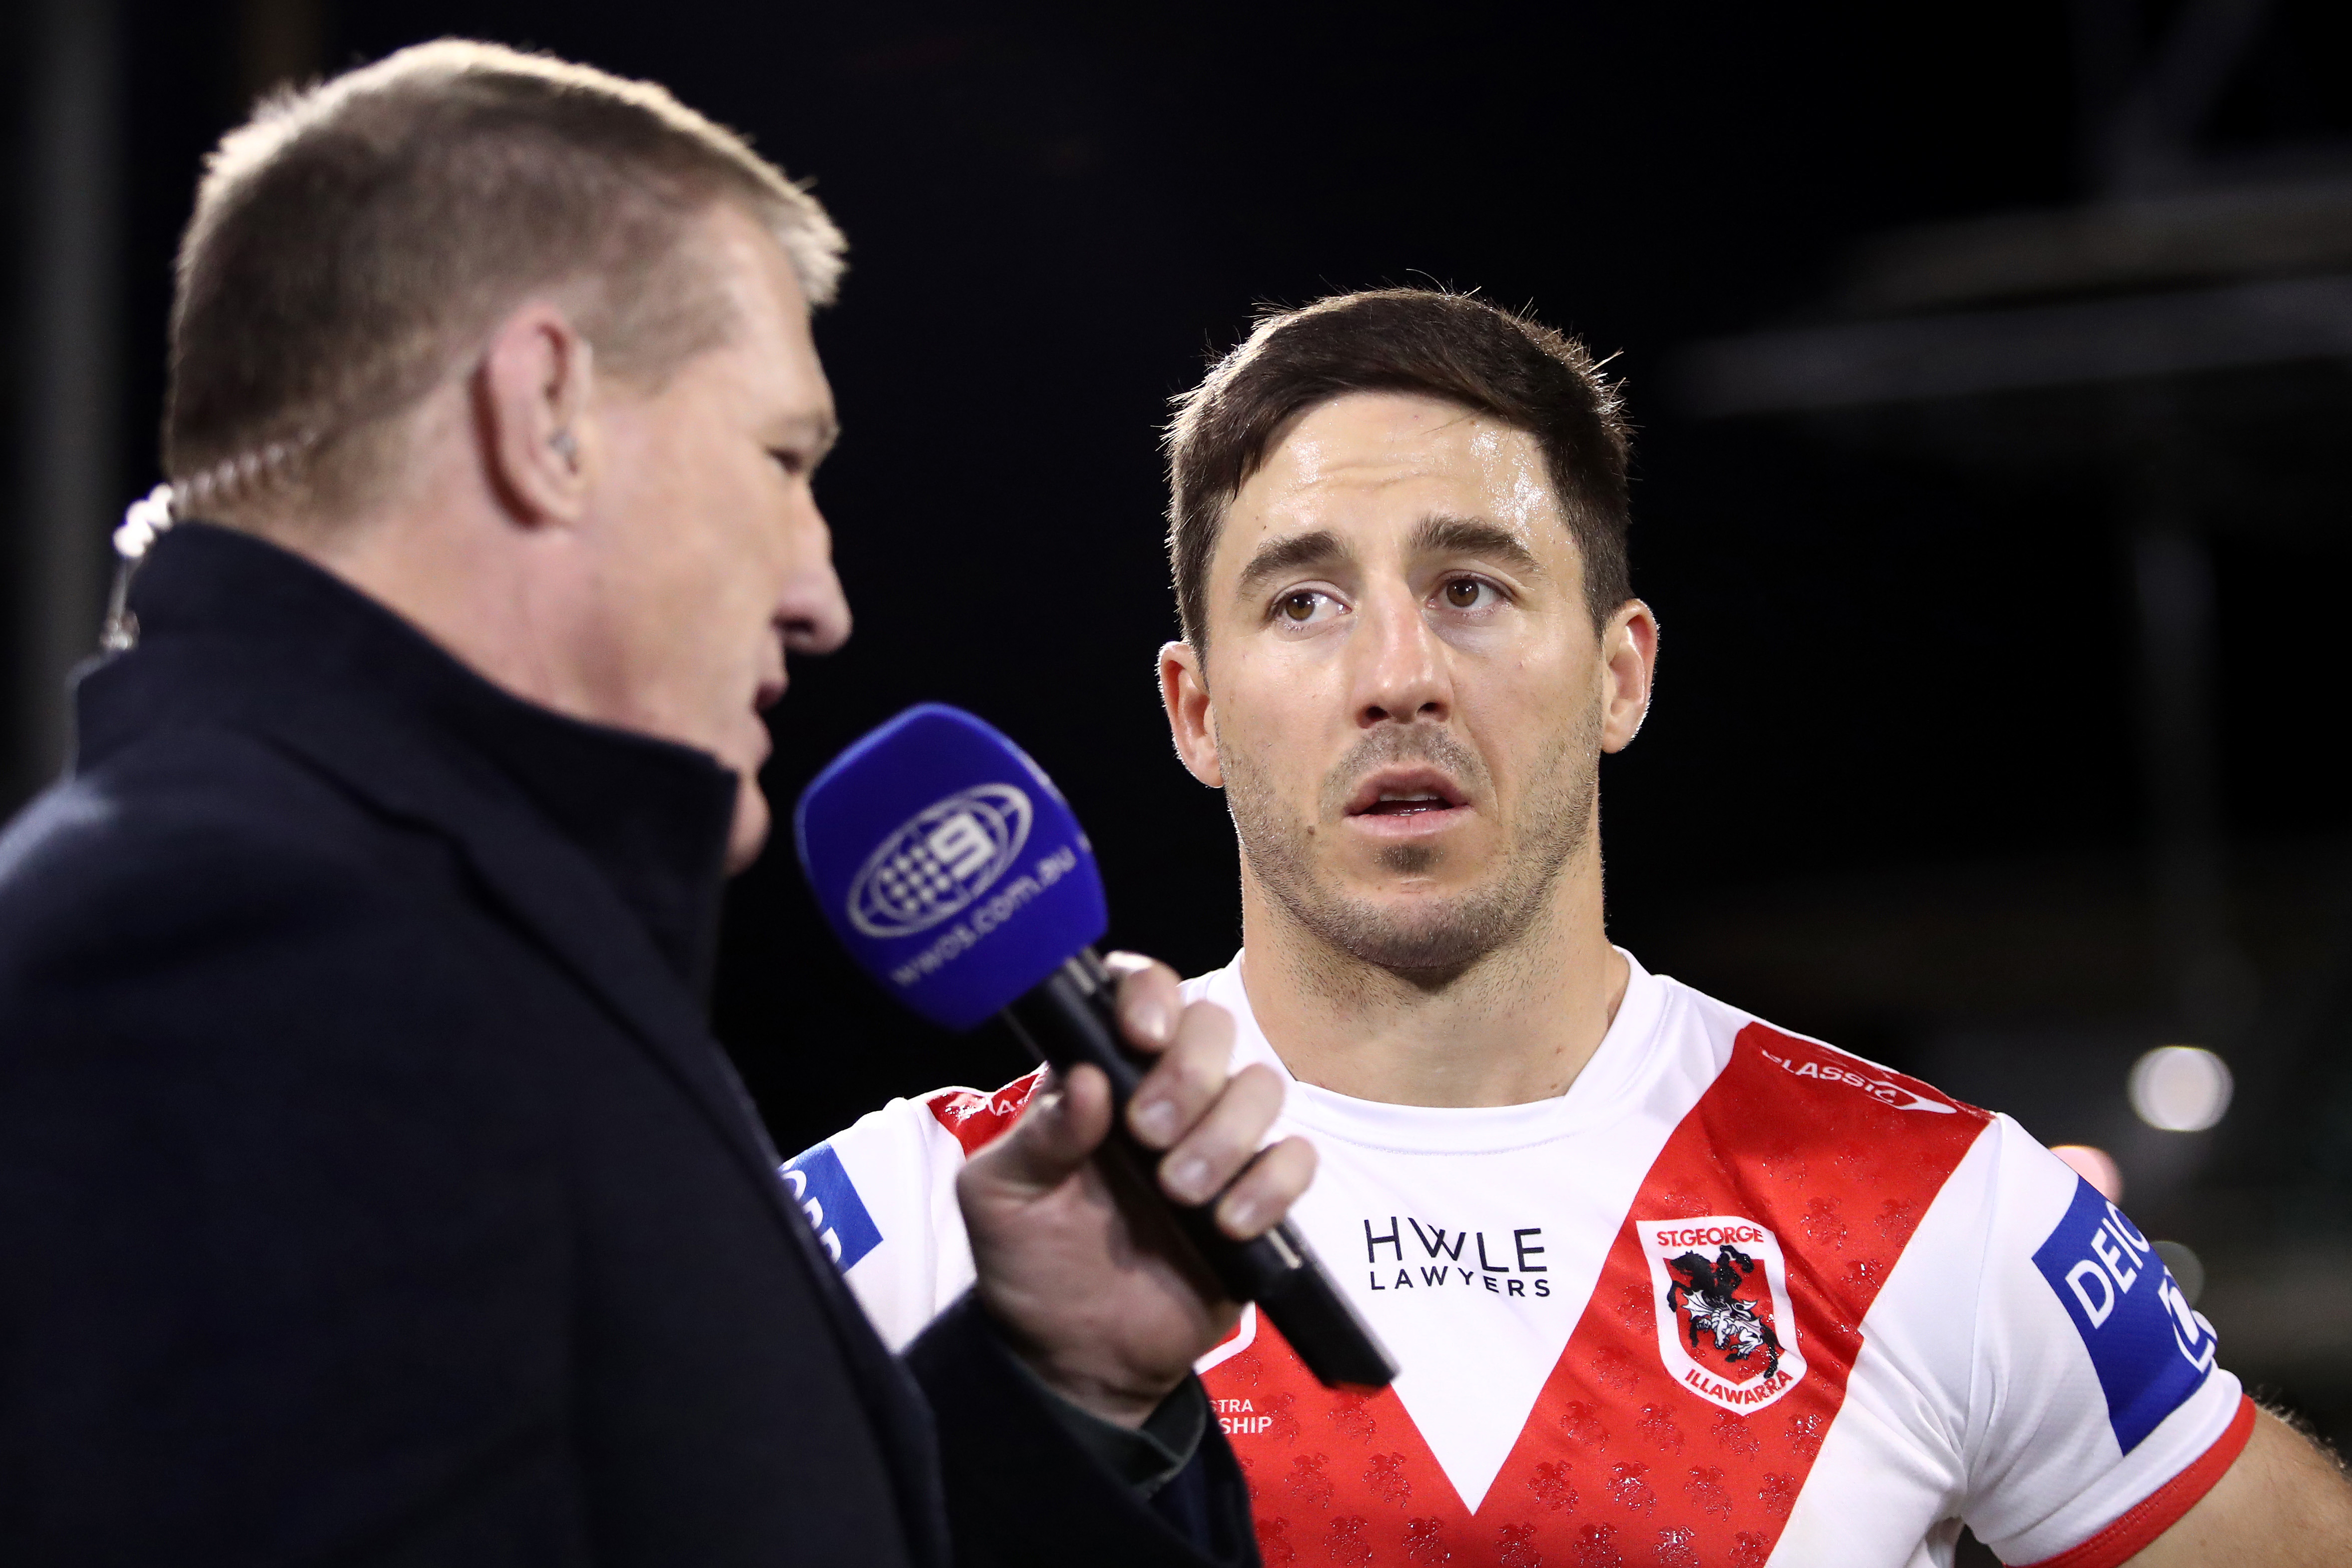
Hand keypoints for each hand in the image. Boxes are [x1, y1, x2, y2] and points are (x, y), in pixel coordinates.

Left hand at [956, 952, 1317, 1428]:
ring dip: (1224, 1134)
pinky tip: (1226, 1223)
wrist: (1073, 1358)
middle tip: (1148, 1136)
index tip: (1140, 1035)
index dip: (1151, 994)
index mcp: (1103, 1074)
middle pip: (1215, 1026)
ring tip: (1177, 1193)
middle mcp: (1166, 1093)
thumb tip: (1087, 1082)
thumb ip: (1037, 1137)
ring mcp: (1217, 1142)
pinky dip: (1271, 1184)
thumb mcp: (999, 1199)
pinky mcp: (1258, 1198)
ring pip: (1262, 1086)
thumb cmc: (1028, 1262)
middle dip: (1190, 1073)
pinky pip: (1298, 1159)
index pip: (1142, 993)